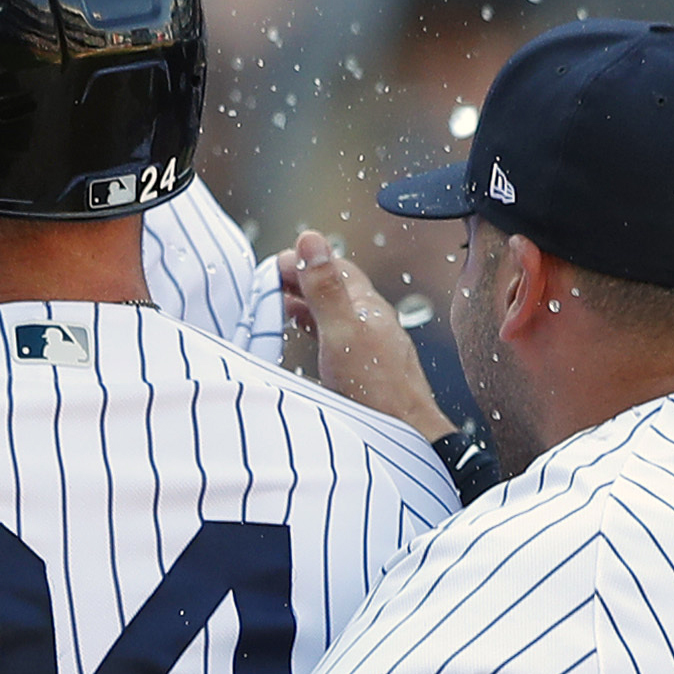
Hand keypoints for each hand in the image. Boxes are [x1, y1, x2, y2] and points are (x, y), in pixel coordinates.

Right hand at [278, 232, 453, 445]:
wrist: (407, 435)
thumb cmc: (376, 388)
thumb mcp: (341, 331)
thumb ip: (324, 287)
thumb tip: (309, 237)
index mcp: (367, 305)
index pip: (334, 266)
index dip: (302, 260)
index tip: (272, 265)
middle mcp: (370, 320)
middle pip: (332, 288)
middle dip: (299, 281)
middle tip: (266, 285)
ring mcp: (369, 344)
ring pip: (332, 313)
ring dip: (304, 305)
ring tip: (276, 308)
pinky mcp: (364, 368)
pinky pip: (334, 336)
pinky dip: (313, 328)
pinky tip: (303, 339)